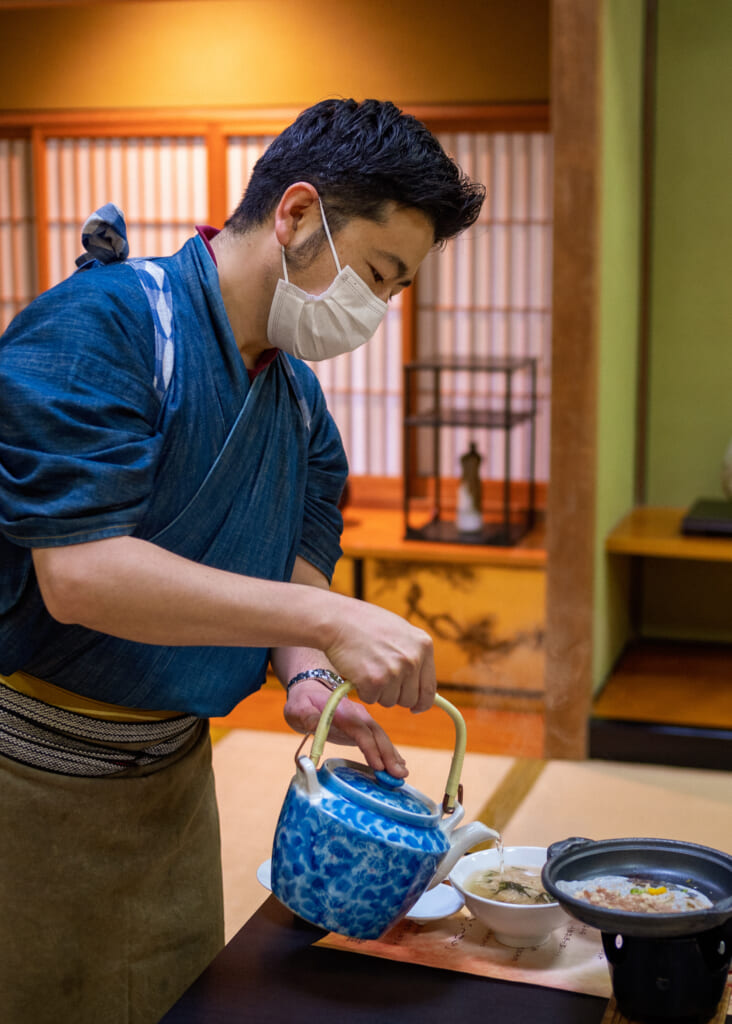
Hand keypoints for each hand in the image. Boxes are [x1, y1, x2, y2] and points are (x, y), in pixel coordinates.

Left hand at [283, 680, 408, 778]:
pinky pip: (378, 740)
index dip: (370, 748)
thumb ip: (306, 716)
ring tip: (402, 774)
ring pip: (381, 738)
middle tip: (399, 775)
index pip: (360, 730)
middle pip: (376, 735)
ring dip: (392, 755)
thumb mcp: (298, 708)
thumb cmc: (303, 702)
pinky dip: (389, 752)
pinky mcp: (362, 729)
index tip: (378, 765)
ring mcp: (362, 722)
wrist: (310, 691)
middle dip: (389, 755)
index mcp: (343, 711)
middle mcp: (357, 715)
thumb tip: (313, 725)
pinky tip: (397, 764)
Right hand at [323, 598, 436, 712]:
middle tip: (380, 678)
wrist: (339, 620)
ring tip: (368, 668)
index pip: (429, 688)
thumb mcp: (401, 632)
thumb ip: (414, 655)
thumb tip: (422, 684)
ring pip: (389, 701)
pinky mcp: (374, 681)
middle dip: (394, 694)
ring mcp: (394, 671)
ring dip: (377, 692)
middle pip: (409, 699)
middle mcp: (413, 660)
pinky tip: (358, 671)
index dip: (422, 702)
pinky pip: (371, 699)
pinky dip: (362, 690)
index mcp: (423, 646)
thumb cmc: (366, 623)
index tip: (415, 708)